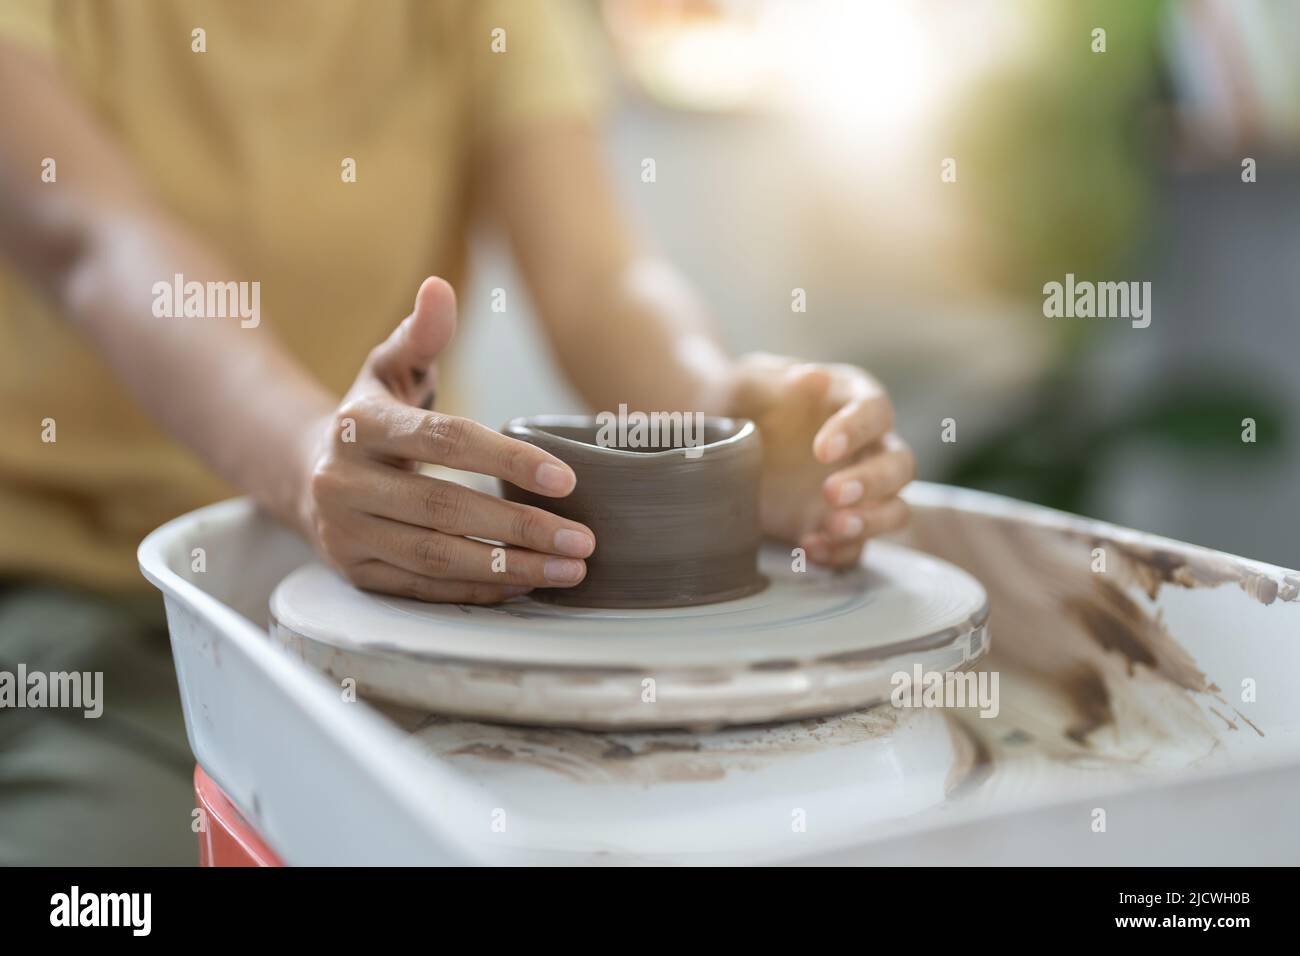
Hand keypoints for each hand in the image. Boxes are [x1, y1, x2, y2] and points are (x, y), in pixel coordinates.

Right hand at [298, 278, 594, 602]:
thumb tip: (440, 288)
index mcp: (360, 426)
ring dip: (511, 567)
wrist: (305, 474)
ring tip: (570, 568)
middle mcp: (344, 483)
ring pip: (437, 557)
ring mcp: (345, 534)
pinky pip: (424, 588)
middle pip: (445, 509)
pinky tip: (528, 584)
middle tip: (584, 539)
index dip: (507, 460)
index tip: (567, 479)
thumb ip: (421, 334)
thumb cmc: (371, 417)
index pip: (444, 442)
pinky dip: (479, 590)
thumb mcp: (389, 368)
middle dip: (521, 526)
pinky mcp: (354, 573)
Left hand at [723, 353, 913, 567]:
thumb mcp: (748, 386)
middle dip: (873, 482)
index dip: (857, 431)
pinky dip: (840, 552)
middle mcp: (866, 446)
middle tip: (832, 492)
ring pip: (894, 510)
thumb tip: (814, 378)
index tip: (822, 450)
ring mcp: (858, 491)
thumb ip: (777, 382)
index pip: (875, 411)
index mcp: (851, 400)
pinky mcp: (837, 524)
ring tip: (832, 526)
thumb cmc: (740, 401)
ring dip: (871, 522)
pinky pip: (857, 546)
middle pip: (899, 465)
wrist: (714, 441)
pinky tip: (810, 549)